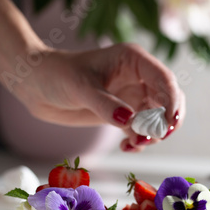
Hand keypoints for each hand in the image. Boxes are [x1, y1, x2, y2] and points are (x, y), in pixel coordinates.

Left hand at [10, 42, 184, 151]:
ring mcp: (130, 96)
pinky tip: (127, 148)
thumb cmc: (57, 76)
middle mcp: (137, 77)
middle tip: (155, 138)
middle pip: (168, 99)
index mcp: (133, 60)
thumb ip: (105, 105)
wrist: (37, 86)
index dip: (172, 101)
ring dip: (152, 134)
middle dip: (166, 121)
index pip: (164, 79)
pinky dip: (139, 141)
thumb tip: (131, 122)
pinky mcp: (122, 113)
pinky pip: (140, 129)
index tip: (168, 123)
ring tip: (135, 145)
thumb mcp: (81, 88)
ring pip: (157, 117)